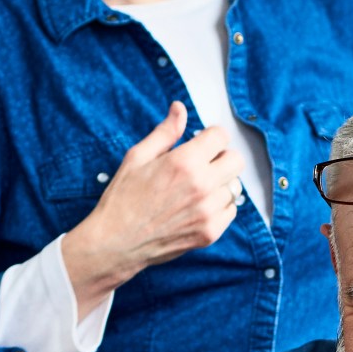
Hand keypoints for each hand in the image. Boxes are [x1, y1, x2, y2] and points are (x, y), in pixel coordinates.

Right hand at [62, 101, 244, 311]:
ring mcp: (208, 212)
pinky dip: (219, 206)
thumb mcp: (137, 157)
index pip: (221, 136)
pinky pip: (231, 210)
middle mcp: (202, 186)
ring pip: (234, 187)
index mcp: (184, 162)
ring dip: (219, 184)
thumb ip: (165, 132)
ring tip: (195, 190)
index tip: (200, 143)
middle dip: (221, 157)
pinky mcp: (210, 233)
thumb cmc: (122, 199)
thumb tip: (180, 108)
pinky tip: (197, 207)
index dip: (210, 137)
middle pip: (236, 160)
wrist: (116, 243)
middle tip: (202, 164)